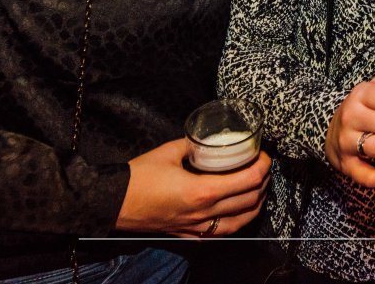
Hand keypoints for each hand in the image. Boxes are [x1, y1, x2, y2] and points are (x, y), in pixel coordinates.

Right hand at [116, 138, 270, 235]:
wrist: (110, 202)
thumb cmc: (138, 176)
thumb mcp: (170, 151)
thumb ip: (193, 144)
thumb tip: (206, 139)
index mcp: (203, 191)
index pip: (249, 180)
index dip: (263, 166)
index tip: (264, 155)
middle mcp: (204, 213)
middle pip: (250, 201)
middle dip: (263, 183)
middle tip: (263, 168)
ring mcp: (196, 227)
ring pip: (240, 222)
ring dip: (255, 205)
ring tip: (258, 190)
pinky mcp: (187, 234)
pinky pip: (220, 232)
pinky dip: (236, 221)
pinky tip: (237, 211)